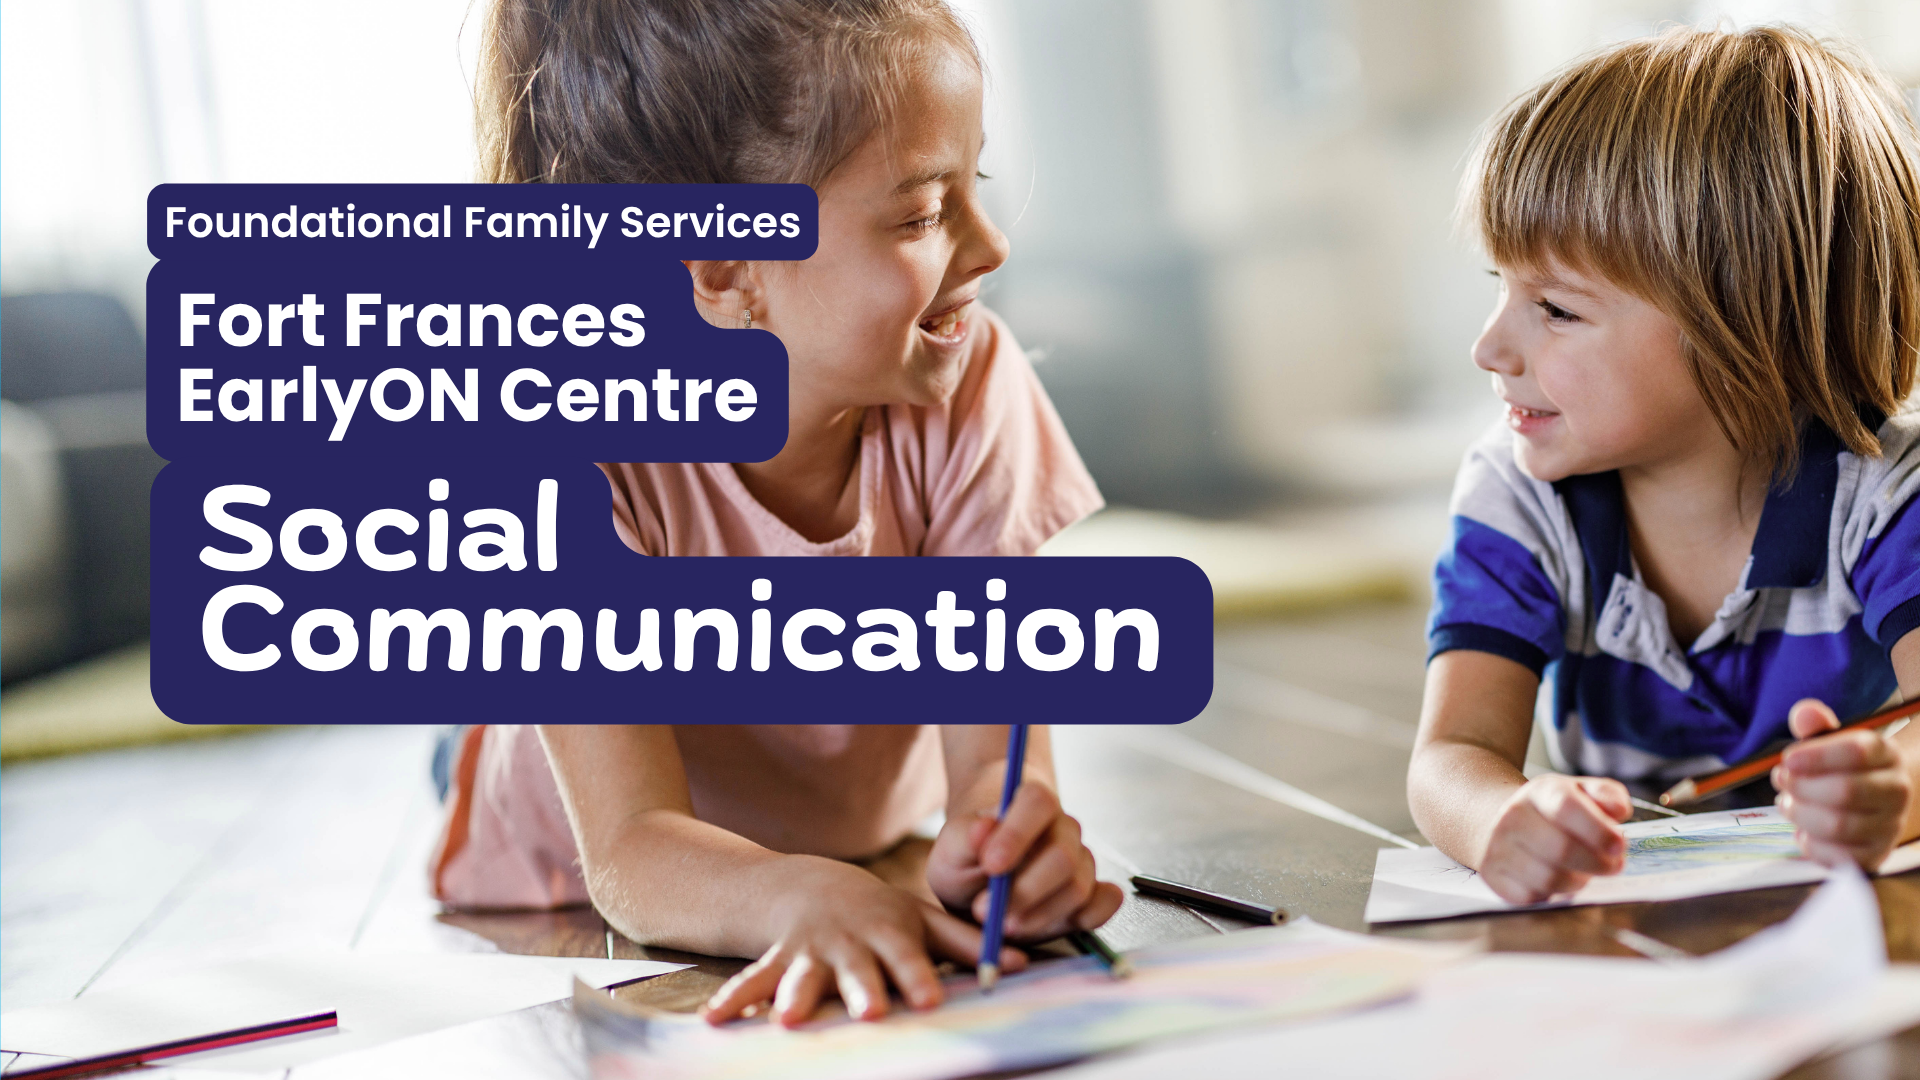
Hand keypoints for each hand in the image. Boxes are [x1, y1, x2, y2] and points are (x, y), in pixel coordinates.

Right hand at [701, 855, 1024, 1026]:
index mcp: (888, 933)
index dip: (919, 977)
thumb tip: (1021, 961)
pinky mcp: (777, 960)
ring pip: (803, 975)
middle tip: (869, 1013)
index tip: (932, 1000)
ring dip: (797, 996)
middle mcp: (849, 944)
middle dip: (862, 990)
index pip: (909, 957)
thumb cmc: (877, 911)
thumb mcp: (920, 919)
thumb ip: (966, 943)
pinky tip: (717, 1022)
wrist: (809, 886)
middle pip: (858, 970)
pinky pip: (753, 980)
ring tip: (789, 1021)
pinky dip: (734, 999)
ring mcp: (809, 952)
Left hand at [925, 780, 1122, 940]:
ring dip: (1038, 915)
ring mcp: (1082, 863)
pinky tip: (1060, 925)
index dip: (1018, 833)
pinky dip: (1091, 917)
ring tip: (1002, 925)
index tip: (991, 866)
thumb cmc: (967, 861)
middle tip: (986, 912)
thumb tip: (983, 828)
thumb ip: (963, 838)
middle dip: (1024, 891)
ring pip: (1077, 887)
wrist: (980, 881)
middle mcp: (1063, 830)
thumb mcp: (951, 851)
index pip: (1038, 803)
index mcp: (1030, 805)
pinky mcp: (1092, 896)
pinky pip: (1107, 903)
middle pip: (1062, 855)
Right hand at [1477, 774, 1631, 903]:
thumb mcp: (1582, 793)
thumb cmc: (1555, 812)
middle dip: (1597, 863)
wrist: (1505, 824)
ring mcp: (1498, 846)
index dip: (1597, 830)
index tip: (1619, 846)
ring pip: (1548, 878)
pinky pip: (1531, 897)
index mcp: (1540, 791)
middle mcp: (1513, 816)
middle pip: (1561, 849)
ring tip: (1584, 873)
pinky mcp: (1493, 875)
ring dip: (1577, 882)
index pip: (1566, 808)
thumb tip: (1619, 812)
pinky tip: (1558, 882)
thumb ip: (1608, 795)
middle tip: (1612, 866)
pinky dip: (1552, 895)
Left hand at [1775, 699, 1911, 869]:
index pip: (1857, 752)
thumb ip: (1815, 726)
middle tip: (1780, 781)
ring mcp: (1890, 825)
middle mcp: (1896, 790)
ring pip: (1840, 825)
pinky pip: (1839, 857)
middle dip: (1802, 787)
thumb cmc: (1843, 767)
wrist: (1877, 802)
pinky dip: (1810, 844)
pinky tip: (1800, 831)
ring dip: (1801, 814)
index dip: (1816, 756)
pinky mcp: (1876, 855)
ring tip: (1785, 803)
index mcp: (1886, 755)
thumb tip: (1804, 714)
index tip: (1787, 759)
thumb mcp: (1831, 741)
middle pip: (1846, 791)